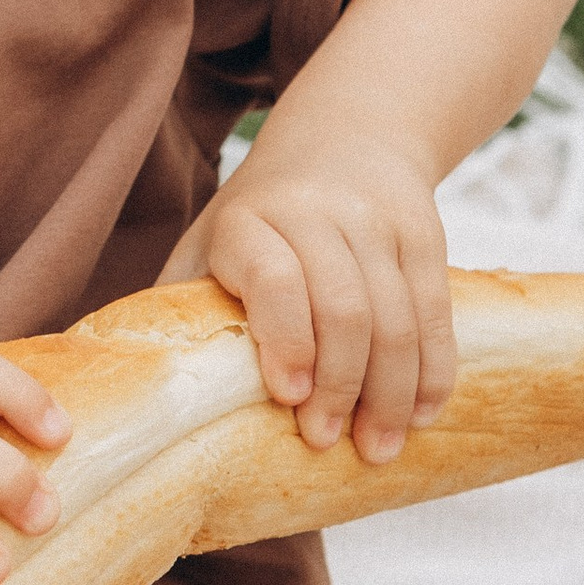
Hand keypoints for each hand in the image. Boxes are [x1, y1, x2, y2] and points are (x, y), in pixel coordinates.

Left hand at [163, 131, 454, 460]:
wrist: (343, 137)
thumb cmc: (259, 219)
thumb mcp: (210, 243)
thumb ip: (184, 307)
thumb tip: (148, 394)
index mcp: (250, 219)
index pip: (275, 278)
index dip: (286, 340)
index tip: (290, 398)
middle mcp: (316, 214)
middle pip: (345, 309)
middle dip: (341, 387)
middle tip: (329, 442)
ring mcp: (377, 223)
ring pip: (397, 318)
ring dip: (391, 394)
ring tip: (378, 447)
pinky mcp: (425, 235)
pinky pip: (435, 312)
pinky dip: (433, 372)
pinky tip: (421, 414)